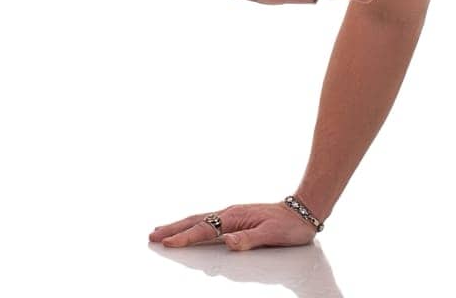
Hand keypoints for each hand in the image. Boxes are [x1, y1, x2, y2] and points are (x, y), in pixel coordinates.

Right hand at [150, 200, 318, 251]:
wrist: (302, 212)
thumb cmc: (288, 225)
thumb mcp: (271, 235)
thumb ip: (249, 239)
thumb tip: (228, 241)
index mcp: (235, 216)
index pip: (205, 229)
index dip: (185, 238)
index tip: (168, 244)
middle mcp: (230, 213)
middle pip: (196, 220)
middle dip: (174, 229)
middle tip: (153, 235)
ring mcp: (232, 215)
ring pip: (200, 220)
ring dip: (180, 226)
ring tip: (163, 231)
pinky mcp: (236, 219)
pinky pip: (208, 222)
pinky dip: (194, 226)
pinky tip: (191, 230)